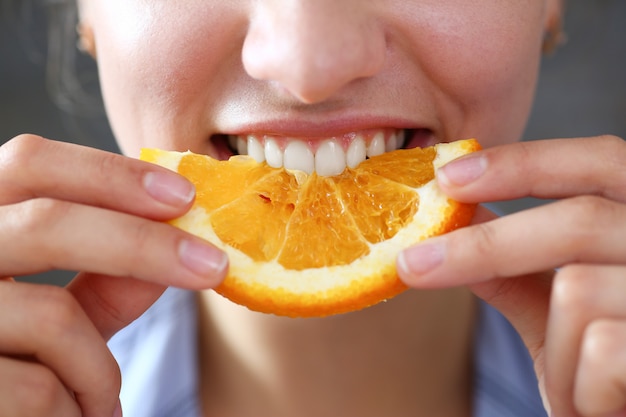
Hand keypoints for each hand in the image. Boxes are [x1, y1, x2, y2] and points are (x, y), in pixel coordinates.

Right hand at [0, 135, 227, 416]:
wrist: (0, 414)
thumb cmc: (16, 366)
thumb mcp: (58, 316)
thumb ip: (106, 276)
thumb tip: (181, 240)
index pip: (29, 164)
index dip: (109, 172)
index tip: (185, 195)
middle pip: (45, 222)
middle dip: (143, 245)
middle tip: (213, 265)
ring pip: (53, 317)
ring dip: (99, 367)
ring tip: (104, 399)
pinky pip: (40, 388)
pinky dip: (81, 406)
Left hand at [397, 136, 625, 416]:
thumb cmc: (612, 373)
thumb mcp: (560, 316)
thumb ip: (516, 267)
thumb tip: (460, 219)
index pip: (598, 160)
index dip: (523, 161)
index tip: (447, 176)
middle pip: (579, 219)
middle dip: (483, 247)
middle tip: (410, 264)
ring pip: (578, 290)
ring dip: (558, 352)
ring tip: (576, 387)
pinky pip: (598, 349)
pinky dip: (578, 389)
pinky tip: (596, 406)